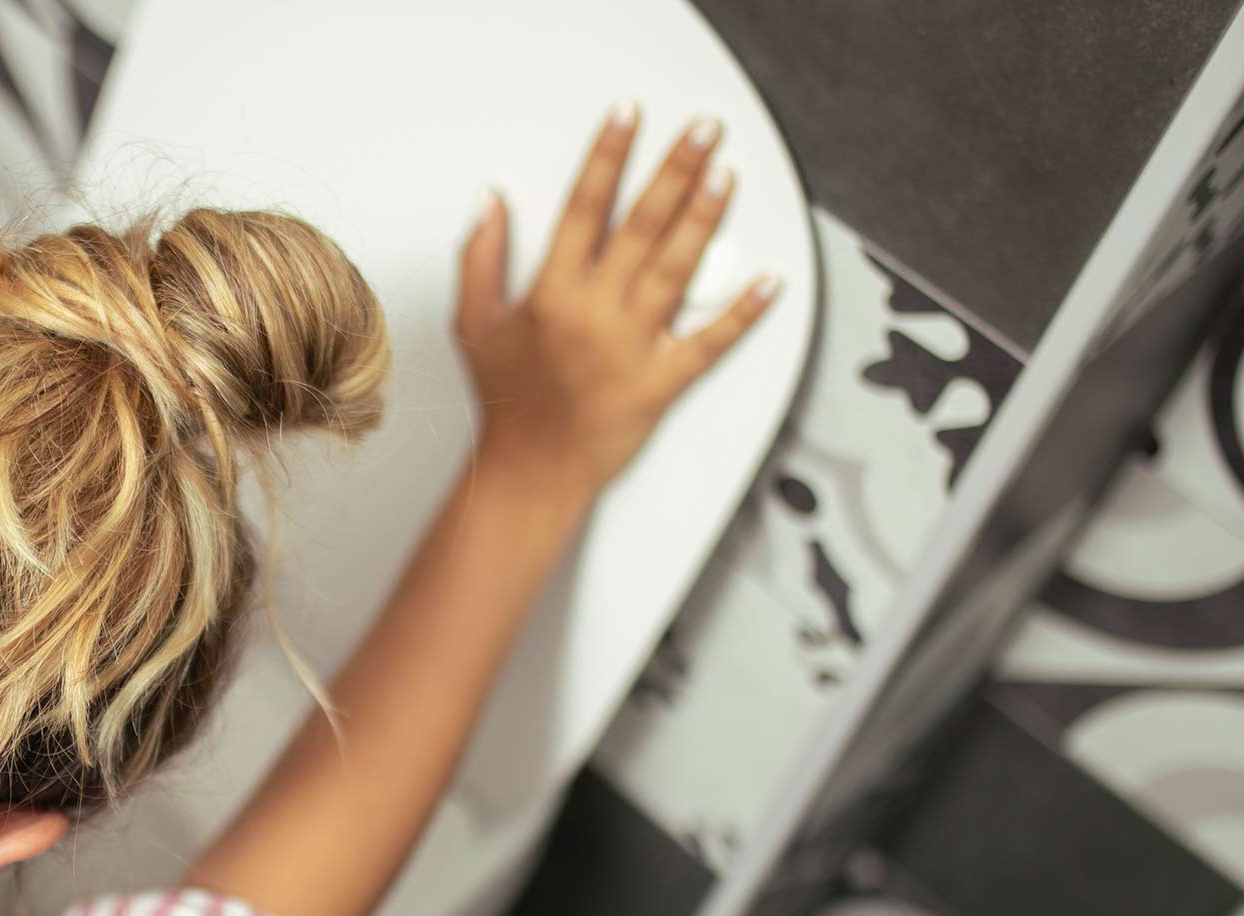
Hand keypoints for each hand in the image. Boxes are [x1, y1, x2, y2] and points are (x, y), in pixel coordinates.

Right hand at [454, 102, 777, 505]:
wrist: (532, 470)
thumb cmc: (507, 399)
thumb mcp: (475, 323)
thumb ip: (481, 258)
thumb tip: (491, 202)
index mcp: (552, 293)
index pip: (584, 209)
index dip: (608, 158)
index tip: (629, 117)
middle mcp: (595, 313)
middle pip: (641, 226)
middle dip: (675, 171)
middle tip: (705, 130)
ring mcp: (632, 347)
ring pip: (676, 271)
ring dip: (704, 219)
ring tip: (725, 176)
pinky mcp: (661, 383)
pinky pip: (708, 344)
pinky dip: (741, 313)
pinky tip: (768, 281)